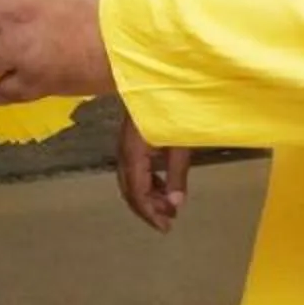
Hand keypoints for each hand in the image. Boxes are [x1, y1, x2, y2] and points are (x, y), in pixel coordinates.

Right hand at [117, 117, 192, 232]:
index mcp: (133, 153)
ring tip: (169, 206)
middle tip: (168, 222)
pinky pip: (135, 169)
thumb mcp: (180, 142)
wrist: (154, 77)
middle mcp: (124, 152)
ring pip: (131, 180)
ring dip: (149, 196)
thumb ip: (177, 173)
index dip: (150, 212)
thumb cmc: (172, 106)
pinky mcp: (132, 140)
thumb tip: (176, 204)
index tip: (166, 227)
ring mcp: (126, 146)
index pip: (137, 192)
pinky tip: (163, 185)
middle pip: (129, 189)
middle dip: (148, 208)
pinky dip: (149, 182)